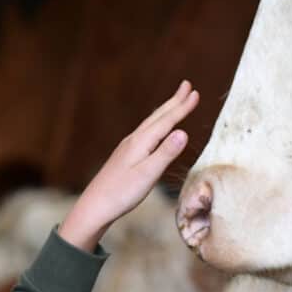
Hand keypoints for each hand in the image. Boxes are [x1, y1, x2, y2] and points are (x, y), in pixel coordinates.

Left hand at [59, 80, 198, 249]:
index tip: (195, 93)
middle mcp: (134, 140)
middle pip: (158, 116)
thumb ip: (166, 153)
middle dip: (174, 101)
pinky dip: (156, 125)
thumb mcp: (148, 174)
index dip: (182, 107)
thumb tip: (183, 132)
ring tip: (175, 103)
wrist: (95, 206)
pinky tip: (155, 130)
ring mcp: (128, 147)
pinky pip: (145, 133)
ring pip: (150, 123)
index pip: (167, 121)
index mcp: (141, 142)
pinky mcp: (125, 156)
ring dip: (165, 111)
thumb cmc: (121, 193)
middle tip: (186, 85)